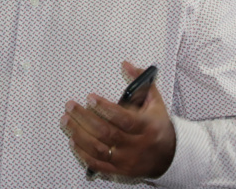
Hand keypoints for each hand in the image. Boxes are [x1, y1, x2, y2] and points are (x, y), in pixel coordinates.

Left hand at [61, 62, 175, 177]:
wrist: (169, 155)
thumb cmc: (157, 126)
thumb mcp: (155, 102)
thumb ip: (141, 82)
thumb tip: (126, 65)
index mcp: (147, 127)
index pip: (125, 119)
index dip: (106, 108)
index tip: (91, 97)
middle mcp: (137, 145)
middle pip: (106, 133)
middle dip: (85, 118)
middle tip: (70, 106)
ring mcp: (128, 160)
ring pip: (99, 149)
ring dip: (79, 135)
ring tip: (66, 121)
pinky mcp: (120, 170)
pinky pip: (98, 165)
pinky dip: (83, 154)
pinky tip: (73, 142)